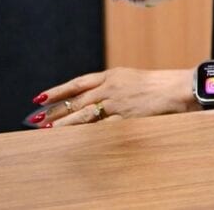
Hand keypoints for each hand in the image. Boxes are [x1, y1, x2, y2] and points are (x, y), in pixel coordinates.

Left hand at [28, 67, 196, 126]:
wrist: (176, 87)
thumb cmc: (156, 84)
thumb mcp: (130, 79)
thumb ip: (111, 86)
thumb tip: (94, 96)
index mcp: (111, 75)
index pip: (77, 83)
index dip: (58, 91)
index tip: (41, 98)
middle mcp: (110, 87)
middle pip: (77, 100)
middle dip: (55, 110)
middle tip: (36, 118)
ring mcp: (117, 102)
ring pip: (84, 114)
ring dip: (65, 123)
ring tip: (48, 130)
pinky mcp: (125, 116)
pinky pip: (101, 127)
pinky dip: (87, 133)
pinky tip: (75, 139)